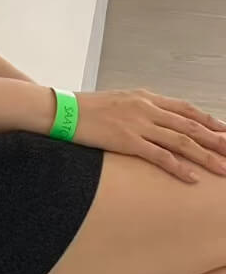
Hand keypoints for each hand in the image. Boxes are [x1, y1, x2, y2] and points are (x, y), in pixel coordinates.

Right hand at [72, 89, 225, 182]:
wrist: (63, 110)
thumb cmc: (88, 108)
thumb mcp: (120, 100)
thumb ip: (142, 108)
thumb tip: (159, 119)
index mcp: (146, 97)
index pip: (186, 109)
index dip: (209, 120)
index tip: (225, 130)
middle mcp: (146, 108)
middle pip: (190, 126)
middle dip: (215, 140)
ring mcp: (138, 124)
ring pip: (181, 142)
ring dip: (205, 156)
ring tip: (223, 168)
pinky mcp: (127, 140)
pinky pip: (160, 156)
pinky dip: (179, 167)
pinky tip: (192, 177)